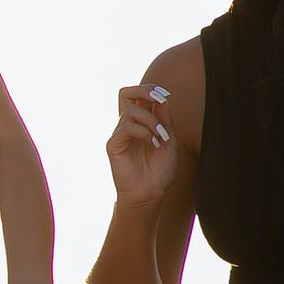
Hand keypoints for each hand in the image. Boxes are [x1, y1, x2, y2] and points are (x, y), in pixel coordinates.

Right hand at [106, 83, 177, 207]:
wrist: (151, 193)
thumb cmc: (160, 170)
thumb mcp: (169, 140)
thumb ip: (164, 120)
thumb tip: (161, 99)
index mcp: (140, 122)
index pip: (138, 95)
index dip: (151, 90)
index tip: (166, 97)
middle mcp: (127, 125)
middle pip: (125, 93)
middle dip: (143, 90)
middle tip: (158, 100)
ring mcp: (119, 134)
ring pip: (130, 110)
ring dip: (151, 120)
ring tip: (162, 137)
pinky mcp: (113, 145)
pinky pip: (126, 128)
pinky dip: (144, 132)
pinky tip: (154, 143)